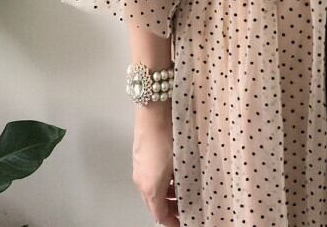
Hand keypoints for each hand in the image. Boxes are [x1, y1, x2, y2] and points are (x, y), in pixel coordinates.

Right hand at [133, 104, 178, 225]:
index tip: (182, 223)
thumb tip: (187, 194)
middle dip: (170, 210)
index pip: (160, 216)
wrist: (153, 111)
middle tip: (186, 209)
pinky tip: (176, 173)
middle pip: (154, 205)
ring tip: (184, 191)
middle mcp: (141, 180)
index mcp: (150, 187)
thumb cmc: (166, 136)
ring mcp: (139, 168)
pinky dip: (162, 182)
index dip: (172, 222)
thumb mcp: (179, 165)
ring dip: (167, 195)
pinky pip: (150, 177)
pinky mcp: (141, 157)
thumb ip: (181, 185)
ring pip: (152, 190)